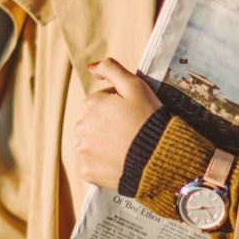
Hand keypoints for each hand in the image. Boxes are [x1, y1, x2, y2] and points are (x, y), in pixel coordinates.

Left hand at [75, 58, 161, 189]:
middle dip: (108, 123)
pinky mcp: (87, 171)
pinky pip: (93, 162)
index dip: (119, 105)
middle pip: (94, 120)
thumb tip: (91, 67)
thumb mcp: (135, 86)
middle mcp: (81, 126)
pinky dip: (103, 162)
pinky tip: (120, 160)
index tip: (133, 113)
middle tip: (131, 130)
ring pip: (92, 141)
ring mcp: (83, 151)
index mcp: (91, 104)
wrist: (158, 159)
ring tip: (126, 146)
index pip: (101, 100)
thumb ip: (111, 68)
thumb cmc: (148, 119)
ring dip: (104, 142)